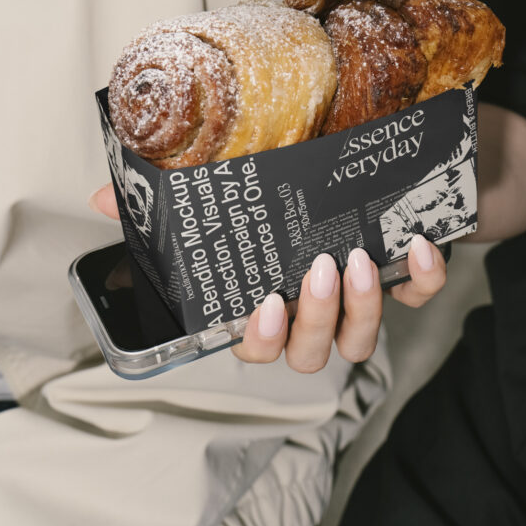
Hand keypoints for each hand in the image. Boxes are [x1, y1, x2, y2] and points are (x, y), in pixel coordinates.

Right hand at [88, 185, 446, 370]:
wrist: (365, 172)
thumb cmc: (286, 198)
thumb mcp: (226, 195)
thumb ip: (164, 204)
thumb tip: (103, 198)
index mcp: (271, 303)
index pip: (255, 345)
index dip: (259, 338)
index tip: (264, 304)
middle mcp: (314, 313)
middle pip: (310, 354)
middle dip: (314, 320)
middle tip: (320, 271)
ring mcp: (362, 302)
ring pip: (360, 341)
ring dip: (362, 310)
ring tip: (361, 263)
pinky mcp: (407, 282)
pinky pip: (420, 299)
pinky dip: (423, 280)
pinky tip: (418, 245)